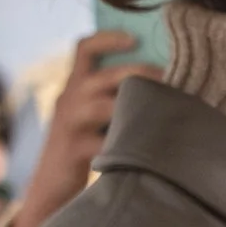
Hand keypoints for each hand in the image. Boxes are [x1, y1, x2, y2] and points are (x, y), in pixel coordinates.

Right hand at [9, 31, 161, 226]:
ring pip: (106, 106)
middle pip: (103, 76)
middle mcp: (69, 99)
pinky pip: (107, 142)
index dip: (107, 38)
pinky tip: (158, 146)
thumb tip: (171, 81)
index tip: (135, 38)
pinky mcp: (75, 151)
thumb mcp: (97, 116)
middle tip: (173, 79)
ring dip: (141, 106)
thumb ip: (119, 97)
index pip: (83, 48)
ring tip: (170, 108)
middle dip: (140, 75)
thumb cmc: (88, 148)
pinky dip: (134, 141)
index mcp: (75, 87)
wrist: (53, 188)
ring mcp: (69, 125)